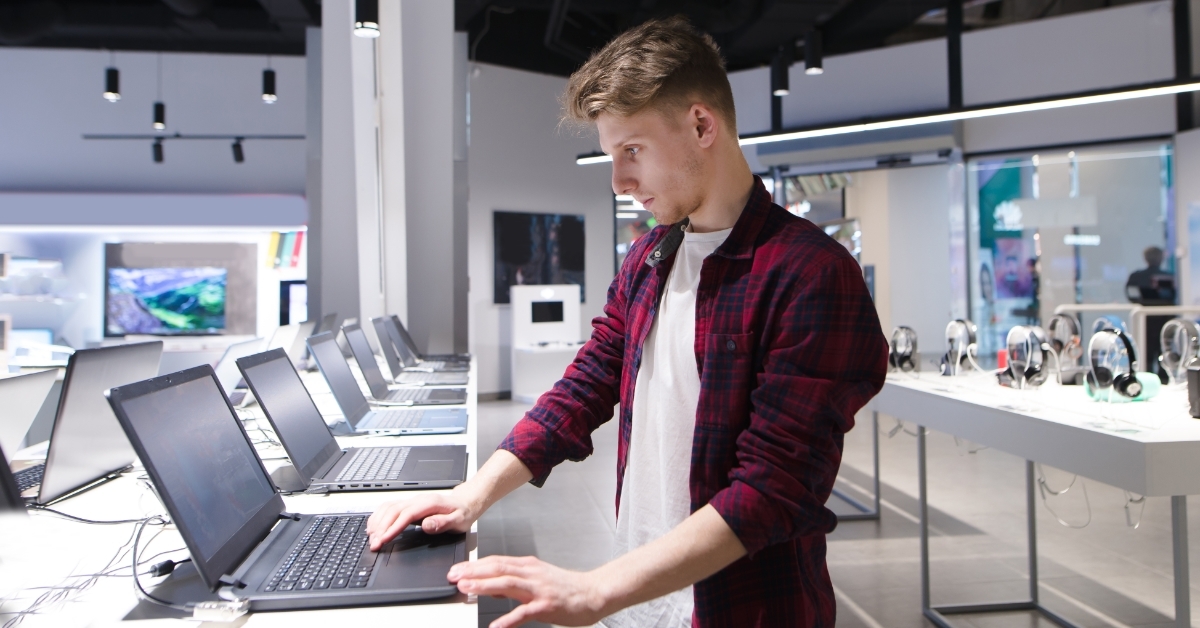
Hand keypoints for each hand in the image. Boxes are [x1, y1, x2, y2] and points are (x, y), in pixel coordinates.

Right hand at [365, 490, 477, 550]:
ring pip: (388, 508)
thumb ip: (442, 523)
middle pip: (393, 511)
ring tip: (371, 539)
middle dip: (381, 528)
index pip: (406, 514)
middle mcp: (417, 500)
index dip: (393, 527)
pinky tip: (374, 527)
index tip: (384, 539)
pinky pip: (389, 507)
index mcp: (429, 503)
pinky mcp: (408, 505)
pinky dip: (379, 517)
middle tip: (374, 545)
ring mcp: (412, 502)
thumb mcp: (458, 520)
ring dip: (377, 522)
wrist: (465, 502)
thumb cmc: (462, 513)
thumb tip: (426, 525)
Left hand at [450, 555, 607, 627]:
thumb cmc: (566, 588)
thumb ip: (515, 581)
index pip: (496, 562)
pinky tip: (496, 626)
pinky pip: (524, 612)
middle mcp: (532, 573)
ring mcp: (539, 589)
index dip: (475, 565)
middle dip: (474, 571)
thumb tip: (491, 588)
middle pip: (498, 568)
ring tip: (467, 590)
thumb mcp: (538, 579)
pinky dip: (509, 619)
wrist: (593, 593)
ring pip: (508, 583)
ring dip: (485, 586)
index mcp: (528, 566)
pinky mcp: (547, 605)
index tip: (457, 569)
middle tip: (454, 575)